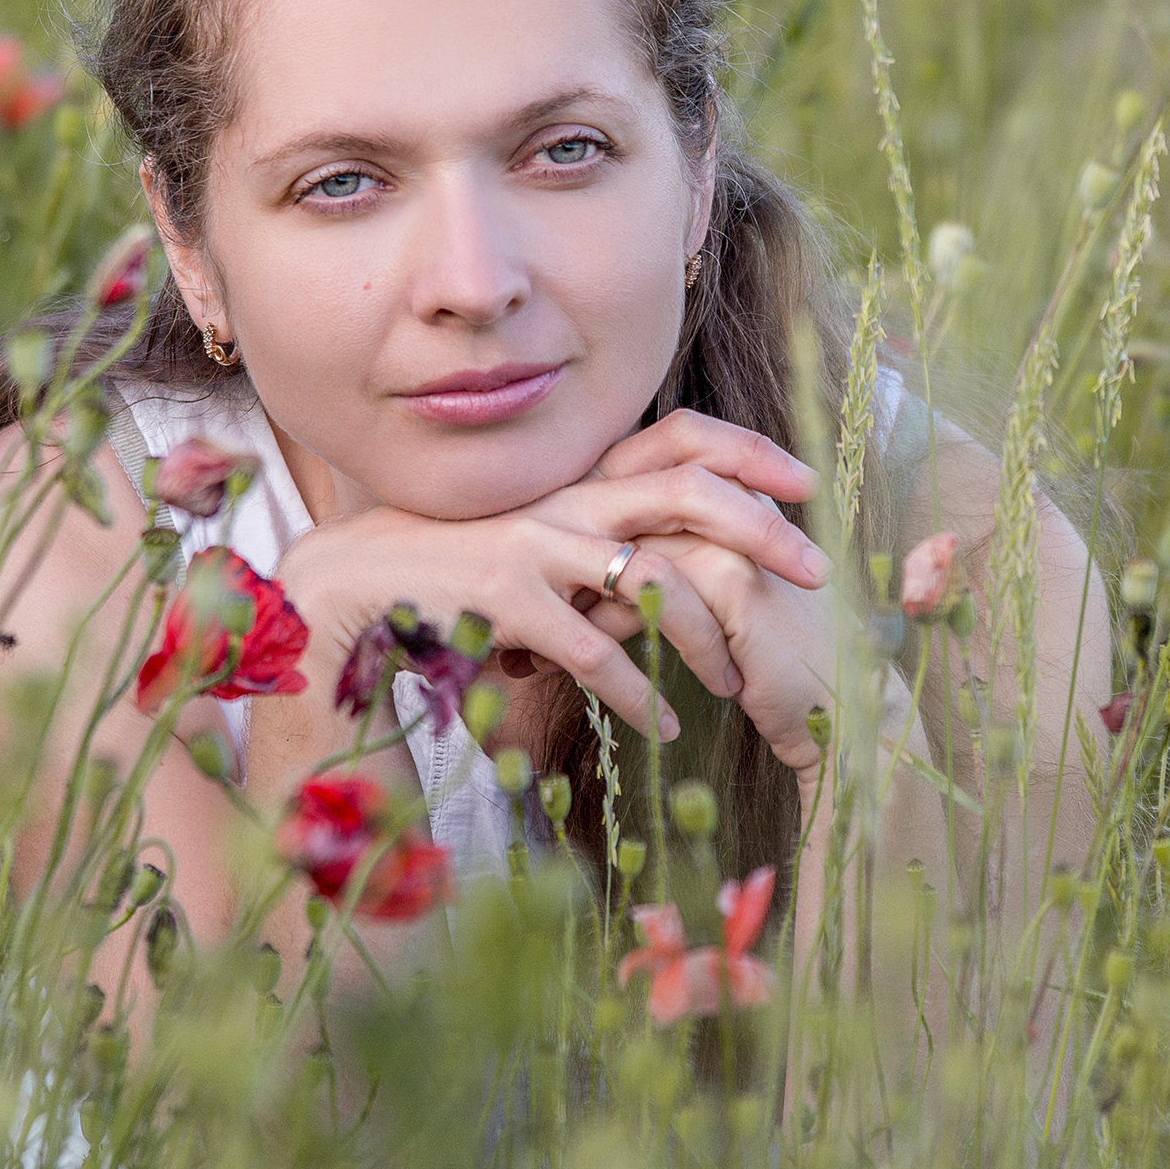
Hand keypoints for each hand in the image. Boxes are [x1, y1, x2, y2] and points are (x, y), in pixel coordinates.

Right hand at [271, 411, 826, 740]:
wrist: (352, 581)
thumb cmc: (455, 570)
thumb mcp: (535, 543)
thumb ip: (595, 549)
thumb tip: (662, 578)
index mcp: (580, 480)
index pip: (680, 441)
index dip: (748, 453)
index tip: (806, 485)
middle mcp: (566, 498)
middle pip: (689, 493)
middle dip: (763, 530)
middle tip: (817, 573)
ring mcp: (537, 542)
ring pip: (652, 578)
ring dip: (705, 636)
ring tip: (737, 684)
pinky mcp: (508, 596)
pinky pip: (594, 649)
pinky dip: (637, 693)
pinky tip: (663, 727)